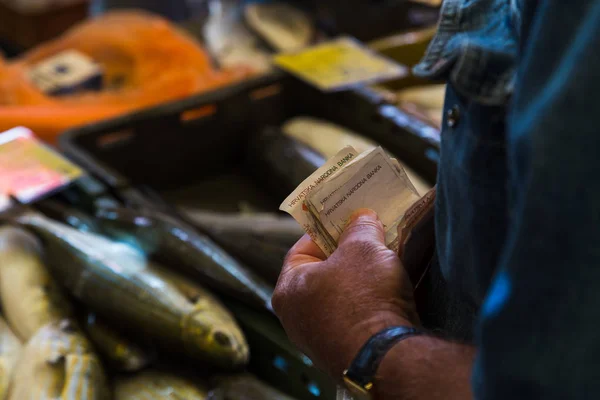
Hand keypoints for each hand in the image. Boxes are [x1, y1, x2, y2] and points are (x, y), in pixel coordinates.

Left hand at [272, 209, 419, 378]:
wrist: (387, 357)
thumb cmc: (364, 297)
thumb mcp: (363, 247)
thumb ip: (359, 227)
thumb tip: (361, 218)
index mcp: (288, 290)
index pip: (301, 249)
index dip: (327, 232)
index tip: (349, 222)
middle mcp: (296, 318)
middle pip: (321, 274)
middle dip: (346, 255)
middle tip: (368, 239)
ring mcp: (318, 339)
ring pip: (338, 297)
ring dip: (359, 280)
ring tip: (382, 262)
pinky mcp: (342, 353)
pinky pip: (352, 319)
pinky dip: (366, 305)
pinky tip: (387, 293)